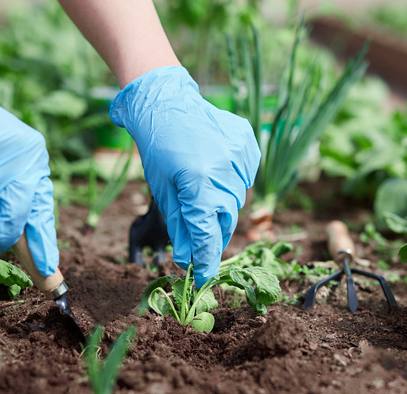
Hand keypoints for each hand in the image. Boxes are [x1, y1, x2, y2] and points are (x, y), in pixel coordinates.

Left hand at [111, 66, 259, 285]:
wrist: (166, 102)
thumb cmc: (158, 148)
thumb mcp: (163, 191)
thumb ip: (180, 225)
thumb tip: (189, 258)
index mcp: (198, 183)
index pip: (208, 234)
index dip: (206, 259)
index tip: (204, 277)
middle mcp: (224, 170)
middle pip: (226, 219)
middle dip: (213, 232)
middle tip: (201, 237)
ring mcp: (240, 155)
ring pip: (237, 198)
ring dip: (222, 203)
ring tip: (203, 186)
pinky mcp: (248, 144)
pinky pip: (245, 176)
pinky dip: (232, 180)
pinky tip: (215, 167)